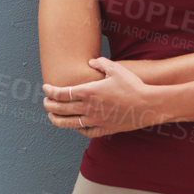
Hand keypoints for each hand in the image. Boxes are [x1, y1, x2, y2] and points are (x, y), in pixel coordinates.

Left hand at [42, 58, 162, 136]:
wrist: (148, 105)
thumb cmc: (132, 85)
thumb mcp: (117, 69)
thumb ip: (101, 63)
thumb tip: (91, 61)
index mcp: (89, 92)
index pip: (61, 93)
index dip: (50, 91)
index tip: (45, 89)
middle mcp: (88, 108)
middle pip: (61, 109)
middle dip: (49, 105)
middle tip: (45, 102)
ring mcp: (95, 120)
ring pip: (69, 123)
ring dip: (57, 120)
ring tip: (52, 117)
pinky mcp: (104, 129)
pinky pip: (86, 132)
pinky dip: (78, 129)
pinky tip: (76, 126)